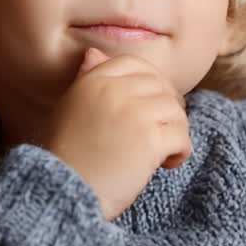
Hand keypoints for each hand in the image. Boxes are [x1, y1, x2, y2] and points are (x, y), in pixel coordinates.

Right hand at [43, 47, 190, 220]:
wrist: (63, 192)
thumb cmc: (65, 157)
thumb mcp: (70, 108)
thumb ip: (87, 79)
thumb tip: (94, 53)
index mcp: (94, 81)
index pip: (136, 64)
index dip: (151, 83)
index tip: (151, 106)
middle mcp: (115, 90)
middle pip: (162, 87)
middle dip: (167, 111)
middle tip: (160, 134)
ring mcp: (135, 113)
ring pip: (176, 111)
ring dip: (175, 133)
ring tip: (161, 154)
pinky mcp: (150, 139)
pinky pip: (182, 136)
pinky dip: (180, 152)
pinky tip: (166, 164)